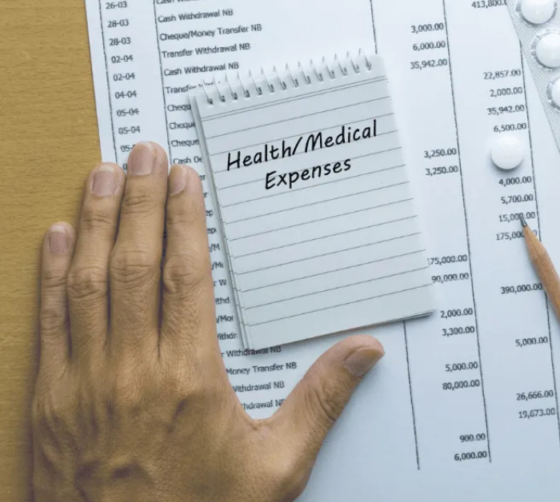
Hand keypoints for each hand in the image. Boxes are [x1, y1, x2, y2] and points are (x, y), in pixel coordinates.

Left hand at [33, 143, 384, 501]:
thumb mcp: (277, 467)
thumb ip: (321, 401)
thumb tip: (365, 351)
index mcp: (191, 378)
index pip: (185, 277)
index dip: (185, 220)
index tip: (184, 179)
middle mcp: (133, 370)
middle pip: (135, 265)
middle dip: (141, 201)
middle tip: (143, 152)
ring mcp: (84, 384)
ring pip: (87, 282)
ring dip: (96, 222)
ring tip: (104, 174)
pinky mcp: (50, 403)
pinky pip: (49, 323)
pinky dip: (50, 275)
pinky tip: (57, 238)